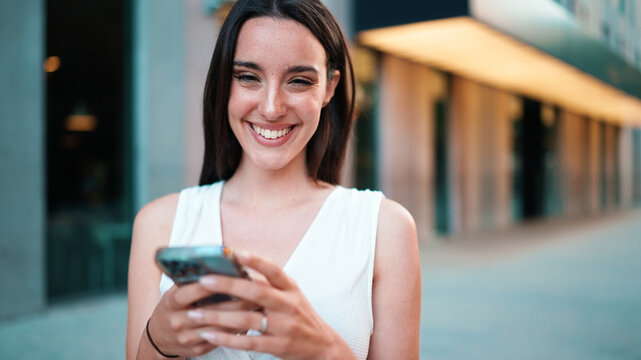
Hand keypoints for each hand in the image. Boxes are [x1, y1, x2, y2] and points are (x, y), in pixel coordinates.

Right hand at [146, 281, 258, 357]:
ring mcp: (186, 338)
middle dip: (235, 301)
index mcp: (170, 303)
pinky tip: (250, 320)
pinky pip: (221, 340)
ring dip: (240, 316)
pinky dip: (237, 330)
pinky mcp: (197, 350)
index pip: (187, 294)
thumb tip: (216, 264)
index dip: (206, 286)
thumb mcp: (174, 291)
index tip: (226, 277)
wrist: (159, 337)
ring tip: (259, 305)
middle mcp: (177, 322)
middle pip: (209, 312)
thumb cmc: (173, 307)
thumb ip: (190, 280)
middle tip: (256, 291)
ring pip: (219, 328)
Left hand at [196, 251, 356, 359]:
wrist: (323, 347)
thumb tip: (237, 270)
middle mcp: (288, 305)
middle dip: (227, 285)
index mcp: (290, 288)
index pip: (273, 270)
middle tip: (203, 280)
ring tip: (195, 313)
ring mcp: (284, 327)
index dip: (255, 260)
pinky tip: (209, 335)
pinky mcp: (279, 346)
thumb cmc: (300, 317)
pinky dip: (227, 338)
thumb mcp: (291, 296)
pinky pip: (249, 342)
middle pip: (256, 292)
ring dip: (218, 316)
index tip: (234, 252)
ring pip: (247, 319)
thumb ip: (269, 285)